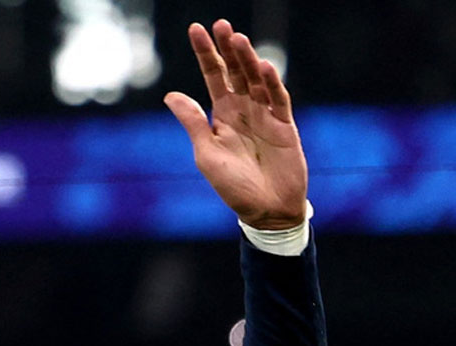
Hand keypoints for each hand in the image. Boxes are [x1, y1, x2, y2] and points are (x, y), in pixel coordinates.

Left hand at [165, 20, 306, 229]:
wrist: (265, 210)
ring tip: (238, 39)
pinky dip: (271, 83)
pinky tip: (263, 67)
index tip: (196, 29)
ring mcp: (266, 115)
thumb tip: (170, 95)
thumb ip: (193, 123)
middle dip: (228, 48)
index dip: (206, 54)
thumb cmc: (233, 186)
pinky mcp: (285, 125)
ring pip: (256, 80)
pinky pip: (278, 99)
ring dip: (248, 60)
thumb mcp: (206, 153)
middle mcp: (244, 110)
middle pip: (236, 72)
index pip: (213, 77)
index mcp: (222, 116)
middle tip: (221, 24)